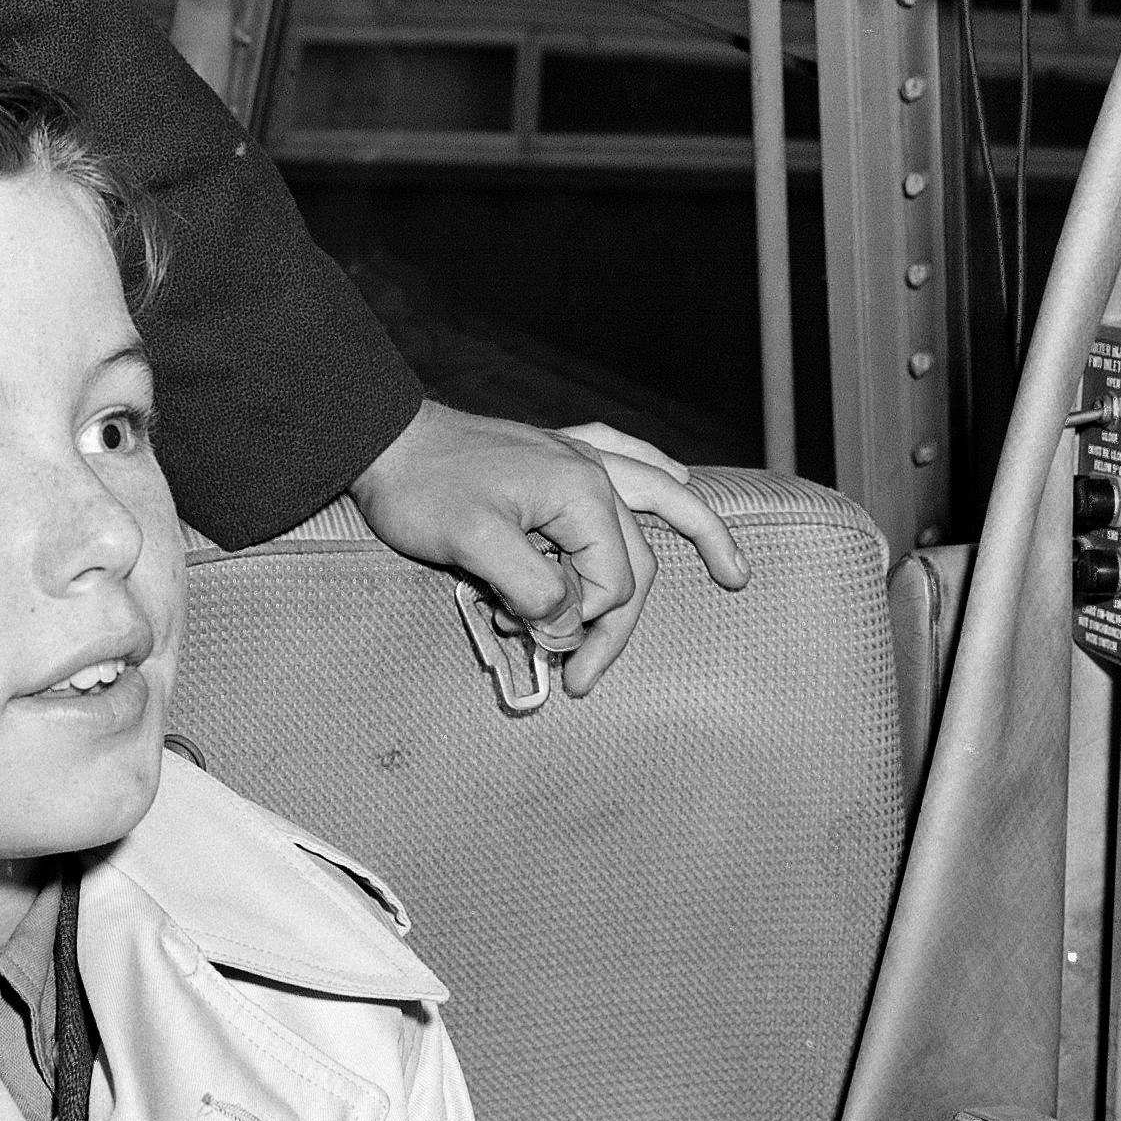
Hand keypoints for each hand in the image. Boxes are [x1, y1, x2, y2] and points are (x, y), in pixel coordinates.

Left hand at [348, 401, 749, 696]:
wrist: (384, 438)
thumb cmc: (423, 488)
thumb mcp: (472, 544)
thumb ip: (531, 585)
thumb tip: (567, 620)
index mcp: (581, 491)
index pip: (613, 580)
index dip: (581, 624)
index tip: (531, 644)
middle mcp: (593, 469)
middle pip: (635, 559)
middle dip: (614, 624)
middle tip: (581, 682)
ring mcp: (577, 456)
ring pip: (659, 498)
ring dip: (698, 533)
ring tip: (735, 573)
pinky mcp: (558, 452)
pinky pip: (628, 458)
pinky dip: (657, 475)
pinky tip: (676, 477)